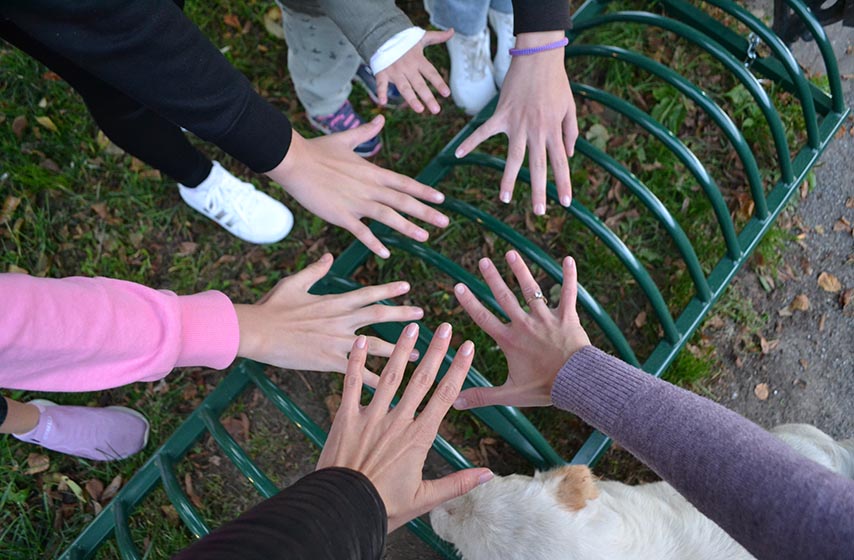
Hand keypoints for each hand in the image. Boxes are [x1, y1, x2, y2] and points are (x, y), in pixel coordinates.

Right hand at [234, 253, 422, 384]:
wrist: (258, 331)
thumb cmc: (272, 306)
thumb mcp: (295, 282)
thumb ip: (315, 270)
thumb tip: (329, 256)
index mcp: (334, 302)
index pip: (367, 293)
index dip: (388, 290)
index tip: (407, 286)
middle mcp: (340, 320)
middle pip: (378, 315)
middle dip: (402, 315)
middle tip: (422, 316)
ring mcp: (336, 342)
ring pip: (375, 346)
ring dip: (397, 350)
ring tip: (416, 354)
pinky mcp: (328, 361)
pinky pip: (357, 372)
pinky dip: (374, 380)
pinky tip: (389, 387)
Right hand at [266, 117, 449, 257]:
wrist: (294, 160)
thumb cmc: (317, 149)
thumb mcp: (345, 139)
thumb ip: (366, 132)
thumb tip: (381, 118)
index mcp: (372, 172)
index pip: (404, 183)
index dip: (424, 192)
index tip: (441, 199)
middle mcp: (369, 187)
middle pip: (403, 200)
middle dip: (426, 212)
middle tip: (445, 222)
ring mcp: (356, 202)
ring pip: (388, 216)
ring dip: (407, 227)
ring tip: (425, 237)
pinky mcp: (340, 215)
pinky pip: (361, 231)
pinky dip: (374, 243)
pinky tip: (386, 253)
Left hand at [316, 323, 492, 531]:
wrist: (342, 510)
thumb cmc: (383, 508)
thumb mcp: (425, 500)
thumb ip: (457, 484)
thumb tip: (488, 475)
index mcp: (418, 439)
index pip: (444, 397)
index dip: (458, 369)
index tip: (467, 348)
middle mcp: (397, 422)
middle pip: (421, 379)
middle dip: (436, 351)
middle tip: (446, 327)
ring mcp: (370, 417)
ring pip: (390, 376)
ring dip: (402, 350)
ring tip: (412, 326)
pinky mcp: (345, 418)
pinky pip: (351, 384)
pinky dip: (354, 361)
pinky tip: (359, 341)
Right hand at [375, 29, 453, 113]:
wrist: (382, 34)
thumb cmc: (404, 39)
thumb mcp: (421, 37)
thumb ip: (437, 37)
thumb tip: (452, 31)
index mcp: (418, 60)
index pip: (431, 73)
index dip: (439, 83)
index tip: (447, 94)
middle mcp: (407, 67)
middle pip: (419, 84)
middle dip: (428, 97)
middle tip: (436, 110)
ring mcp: (394, 71)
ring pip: (404, 87)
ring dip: (411, 99)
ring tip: (420, 110)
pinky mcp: (382, 73)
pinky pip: (381, 84)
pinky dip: (380, 92)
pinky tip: (383, 102)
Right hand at [452, 250, 589, 408]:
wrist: (576, 383)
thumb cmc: (544, 388)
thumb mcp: (510, 394)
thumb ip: (482, 396)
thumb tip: (454, 402)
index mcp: (510, 341)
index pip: (484, 318)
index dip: (469, 302)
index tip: (458, 286)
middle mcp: (525, 324)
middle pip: (505, 297)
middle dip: (492, 278)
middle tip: (482, 260)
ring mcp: (547, 318)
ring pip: (532, 289)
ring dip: (521, 270)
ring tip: (511, 253)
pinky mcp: (567, 317)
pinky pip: (568, 293)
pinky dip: (569, 276)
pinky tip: (568, 259)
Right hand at [454, 31, 577, 215]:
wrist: (538, 58)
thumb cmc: (556, 82)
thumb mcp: (570, 107)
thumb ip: (570, 133)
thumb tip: (569, 155)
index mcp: (553, 130)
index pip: (561, 163)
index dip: (563, 184)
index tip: (565, 203)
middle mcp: (536, 131)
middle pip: (537, 166)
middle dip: (538, 191)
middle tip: (538, 212)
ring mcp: (517, 124)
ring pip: (513, 157)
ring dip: (508, 179)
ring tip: (504, 199)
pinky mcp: (501, 115)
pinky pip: (483, 132)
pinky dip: (470, 142)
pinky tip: (459, 154)